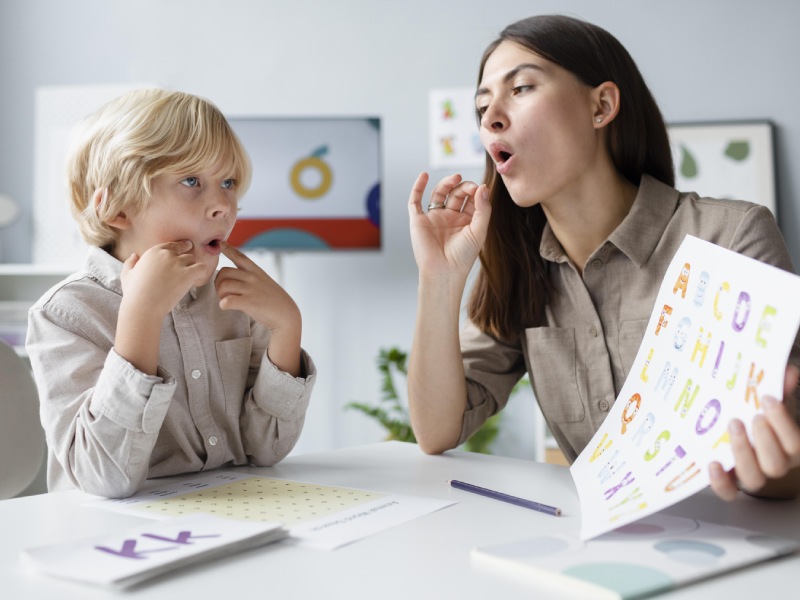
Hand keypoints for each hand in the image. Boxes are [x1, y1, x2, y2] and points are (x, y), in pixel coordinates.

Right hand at [120, 240, 210, 318]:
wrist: (143, 306)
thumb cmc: (133, 293)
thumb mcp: (127, 275)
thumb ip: (130, 263)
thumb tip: (135, 255)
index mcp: (153, 252)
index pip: (171, 246)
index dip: (178, 249)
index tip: (183, 252)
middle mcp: (167, 255)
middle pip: (183, 252)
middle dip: (185, 260)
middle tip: (186, 268)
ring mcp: (178, 264)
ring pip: (192, 259)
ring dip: (191, 267)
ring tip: (189, 278)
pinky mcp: (187, 274)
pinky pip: (201, 268)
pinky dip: (200, 273)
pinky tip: (196, 280)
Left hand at [216, 242, 301, 375]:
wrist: (286, 314)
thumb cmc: (273, 300)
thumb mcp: (264, 282)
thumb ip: (249, 277)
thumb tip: (232, 277)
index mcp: (256, 271)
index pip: (240, 256)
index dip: (228, 249)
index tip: (221, 244)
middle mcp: (252, 277)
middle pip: (224, 272)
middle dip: (218, 283)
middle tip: (222, 293)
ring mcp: (251, 289)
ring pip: (223, 285)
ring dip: (220, 295)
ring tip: (225, 301)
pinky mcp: (250, 302)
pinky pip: (228, 301)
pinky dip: (223, 304)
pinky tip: (226, 306)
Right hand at [408, 172, 491, 279]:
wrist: (444, 272)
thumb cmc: (463, 257)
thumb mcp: (479, 231)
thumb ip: (483, 209)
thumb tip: (482, 187)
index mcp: (465, 220)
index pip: (471, 199)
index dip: (475, 191)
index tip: (480, 189)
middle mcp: (450, 217)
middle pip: (456, 193)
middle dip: (463, 187)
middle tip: (468, 186)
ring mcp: (434, 218)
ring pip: (439, 193)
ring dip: (446, 183)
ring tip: (455, 178)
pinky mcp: (419, 220)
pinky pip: (415, 201)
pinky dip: (418, 187)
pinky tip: (424, 175)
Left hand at [709, 365, 799, 499]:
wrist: (738, 431)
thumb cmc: (758, 415)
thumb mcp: (769, 401)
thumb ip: (779, 387)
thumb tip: (787, 372)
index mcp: (789, 446)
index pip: (795, 444)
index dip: (783, 422)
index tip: (768, 399)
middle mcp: (773, 464)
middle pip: (776, 465)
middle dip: (764, 439)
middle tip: (752, 416)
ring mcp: (751, 474)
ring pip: (754, 479)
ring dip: (743, 452)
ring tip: (733, 425)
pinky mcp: (729, 482)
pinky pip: (728, 492)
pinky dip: (721, 482)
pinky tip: (713, 463)